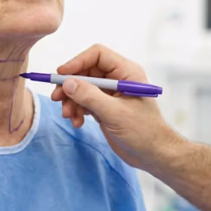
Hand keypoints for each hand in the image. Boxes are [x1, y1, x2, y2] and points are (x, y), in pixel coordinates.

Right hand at [51, 44, 181, 170]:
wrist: (153, 155)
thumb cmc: (143, 132)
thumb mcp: (114, 113)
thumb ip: (90, 96)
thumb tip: (68, 82)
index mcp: (126, 72)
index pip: (98, 55)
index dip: (78, 62)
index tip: (61, 75)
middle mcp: (118, 79)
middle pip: (86, 71)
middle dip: (71, 85)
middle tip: (57, 98)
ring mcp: (110, 94)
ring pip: (82, 87)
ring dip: (72, 101)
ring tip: (68, 116)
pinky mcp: (105, 107)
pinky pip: (84, 101)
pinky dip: (77, 110)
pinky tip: (77, 122)